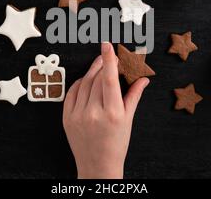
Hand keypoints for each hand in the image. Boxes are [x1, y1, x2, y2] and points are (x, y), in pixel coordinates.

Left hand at [63, 42, 149, 178]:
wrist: (97, 166)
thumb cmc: (116, 144)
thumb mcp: (128, 120)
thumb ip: (134, 96)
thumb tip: (144, 79)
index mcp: (112, 113)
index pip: (110, 80)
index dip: (109, 60)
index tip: (107, 45)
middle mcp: (93, 113)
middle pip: (97, 79)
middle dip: (103, 65)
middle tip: (109, 55)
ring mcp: (77, 115)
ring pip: (84, 83)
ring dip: (92, 72)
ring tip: (99, 65)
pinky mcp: (66, 118)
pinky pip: (72, 93)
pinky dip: (79, 83)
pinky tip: (86, 80)